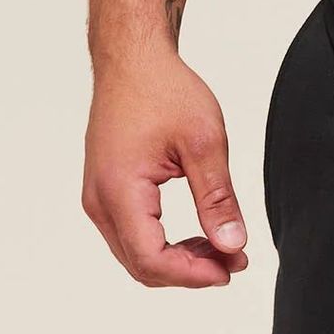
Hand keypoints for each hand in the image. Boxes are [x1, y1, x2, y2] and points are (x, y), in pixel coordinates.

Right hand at [82, 49, 251, 286]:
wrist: (133, 59)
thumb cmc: (165, 89)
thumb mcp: (204, 141)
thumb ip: (217, 197)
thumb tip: (232, 244)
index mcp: (119, 191)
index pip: (152, 259)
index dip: (194, 273)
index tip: (231, 268)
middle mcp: (100, 201)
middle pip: (141, 265)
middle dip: (191, 270)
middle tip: (234, 260)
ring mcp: (98, 197)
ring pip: (135, 253)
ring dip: (178, 258)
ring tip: (222, 247)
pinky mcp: (105, 190)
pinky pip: (131, 233)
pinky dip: (164, 242)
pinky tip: (197, 233)